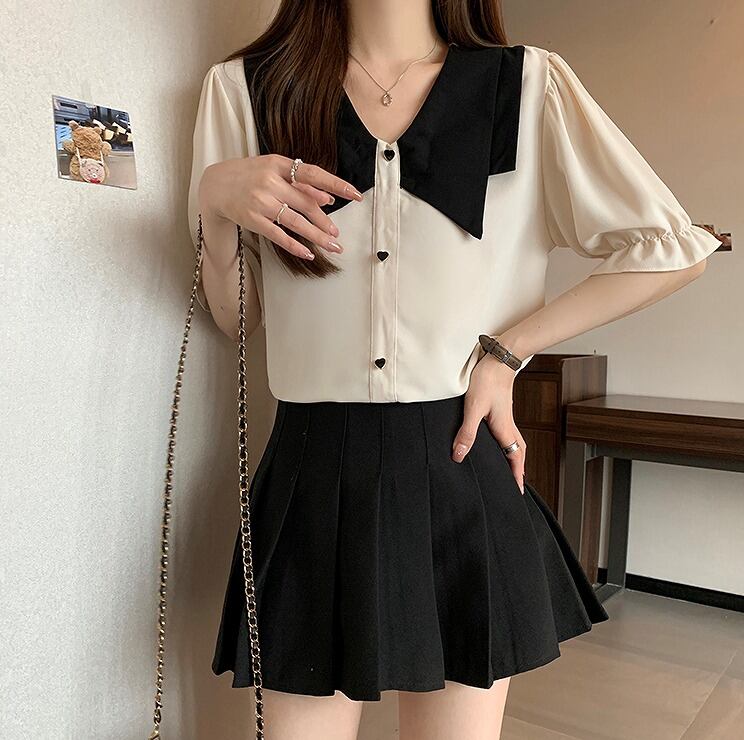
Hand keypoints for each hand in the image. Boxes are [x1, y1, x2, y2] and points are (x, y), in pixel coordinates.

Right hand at [198, 154, 363, 259]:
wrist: (217, 185)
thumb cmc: (251, 176)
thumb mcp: (274, 169)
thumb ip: (300, 181)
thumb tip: (327, 199)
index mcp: (278, 164)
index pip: (313, 173)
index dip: (336, 184)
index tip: (355, 194)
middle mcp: (270, 181)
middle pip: (306, 203)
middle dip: (325, 221)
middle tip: (337, 233)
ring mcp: (261, 201)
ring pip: (296, 222)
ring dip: (317, 236)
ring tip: (332, 245)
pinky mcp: (253, 219)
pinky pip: (279, 235)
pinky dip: (295, 246)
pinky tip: (307, 254)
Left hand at [451, 353, 525, 493]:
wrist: (499, 358)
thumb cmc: (487, 380)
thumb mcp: (473, 408)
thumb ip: (466, 433)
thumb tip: (459, 455)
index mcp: (504, 429)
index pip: (514, 458)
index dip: (516, 475)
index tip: (518, 491)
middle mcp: (508, 425)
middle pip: (518, 453)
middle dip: (518, 470)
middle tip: (516, 484)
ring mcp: (506, 417)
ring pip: (515, 443)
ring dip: (514, 457)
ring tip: (510, 468)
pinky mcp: (501, 410)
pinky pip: (508, 433)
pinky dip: (508, 444)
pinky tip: (498, 442)